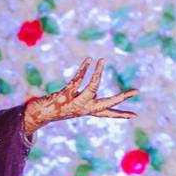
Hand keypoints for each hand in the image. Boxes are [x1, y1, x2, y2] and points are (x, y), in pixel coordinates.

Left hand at [24, 57, 139, 135]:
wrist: (40, 114)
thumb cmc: (58, 107)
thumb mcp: (74, 103)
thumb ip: (85, 99)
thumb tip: (94, 92)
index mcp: (89, 110)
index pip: (109, 113)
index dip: (122, 114)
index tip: (136, 115)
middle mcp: (85, 108)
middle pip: (107, 104)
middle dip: (122, 97)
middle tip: (136, 91)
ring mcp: (75, 102)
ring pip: (91, 87)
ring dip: (98, 72)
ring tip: (102, 60)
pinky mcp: (65, 95)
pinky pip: (76, 80)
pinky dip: (83, 69)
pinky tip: (89, 60)